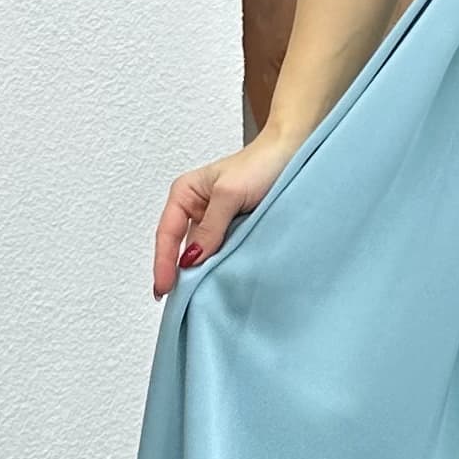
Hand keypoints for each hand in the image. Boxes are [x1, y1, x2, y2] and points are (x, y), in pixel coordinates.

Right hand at [153, 133, 295, 299]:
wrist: (295, 154)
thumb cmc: (262, 163)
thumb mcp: (229, 193)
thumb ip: (210, 227)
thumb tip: (191, 259)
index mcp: (185, 194)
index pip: (167, 234)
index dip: (163, 264)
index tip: (164, 289)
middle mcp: (196, 209)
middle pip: (180, 248)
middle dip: (178, 274)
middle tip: (177, 304)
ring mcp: (216, 222)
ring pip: (202, 254)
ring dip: (200, 273)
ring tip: (195, 301)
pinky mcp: (235, 231)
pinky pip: (222, 254)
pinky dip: (219, 268)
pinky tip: (219, 284)